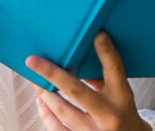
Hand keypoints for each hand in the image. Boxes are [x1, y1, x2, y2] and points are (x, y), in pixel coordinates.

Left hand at [26, 32, 151, 130]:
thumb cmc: (122, 112)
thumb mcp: (119, 93)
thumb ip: (101, 78)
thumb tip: (75, 60)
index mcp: (122, 96)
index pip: (114, 70)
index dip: (106, 52)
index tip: (97, 34)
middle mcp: (108, 115)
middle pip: (76, 91)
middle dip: (52, 74)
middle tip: (32, 60)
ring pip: (62, 110)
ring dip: (45, 93)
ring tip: (33, 79)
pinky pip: (57, 130)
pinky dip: (46, 114)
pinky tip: (40, 100)